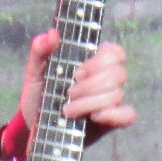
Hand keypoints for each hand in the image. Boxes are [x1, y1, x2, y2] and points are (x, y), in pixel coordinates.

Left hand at [19, 30, 136, 140]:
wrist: (33, 126)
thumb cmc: (38, 95)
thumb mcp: (34, 73)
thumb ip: (40, 51)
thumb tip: (51, 33)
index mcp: (92, 63)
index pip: (114, 52)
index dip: (99, 61)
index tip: (78, 72)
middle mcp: (105, 80)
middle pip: (117, 73)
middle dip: (90, 86)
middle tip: (69, 94)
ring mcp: (110, 101)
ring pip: (117, 94)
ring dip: (90, 102)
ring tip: (67, 110)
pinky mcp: (111, 121)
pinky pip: (128, 115)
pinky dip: (112, 115)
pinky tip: (93, 117)